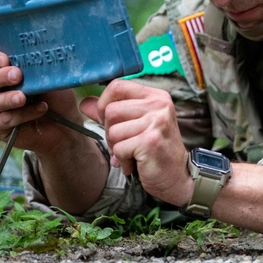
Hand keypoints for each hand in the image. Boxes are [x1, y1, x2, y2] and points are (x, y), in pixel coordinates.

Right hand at [0, 49, 81, 154]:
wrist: (64, 124)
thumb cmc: (55, 96)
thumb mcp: (51, 79)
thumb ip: (40, 69)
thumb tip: (41, 58)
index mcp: (1, 70)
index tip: (4, 59)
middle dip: (1, 76)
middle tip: (17, 75)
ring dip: (9, 98)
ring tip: (23, 97)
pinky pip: (4, 119)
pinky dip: (22, 114)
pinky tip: (40, 109)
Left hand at [79, 80, 192, 206]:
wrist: (178, 176)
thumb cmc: (155, 150)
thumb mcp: (135, 125)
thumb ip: (111, 112)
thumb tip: (84, 103)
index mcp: (155, 96)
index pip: (117, 86)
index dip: (103, 103)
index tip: (107, 119)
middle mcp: (159, 105)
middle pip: (111, 111)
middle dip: (110, 132)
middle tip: (125, 144)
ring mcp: (156, 122)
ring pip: (112, 131)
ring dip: (117, 148)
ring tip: (132, 154)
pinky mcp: (150, 141)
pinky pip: (119, 149)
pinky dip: (123, 161)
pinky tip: (136, 163)